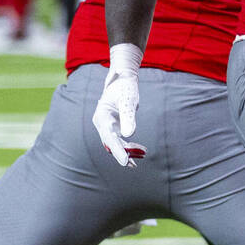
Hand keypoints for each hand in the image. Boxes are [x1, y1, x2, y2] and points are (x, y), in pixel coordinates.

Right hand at [91, 43, 146, 166]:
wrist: (123, 80)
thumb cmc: (125, 88)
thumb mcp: (128, 100)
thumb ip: (128, 117)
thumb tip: (129, 135)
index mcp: (102, 116)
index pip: (109, 137)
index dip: (117, 150)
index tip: (125, 162)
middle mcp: (102, 123)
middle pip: (110, 143)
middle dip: (122, 153)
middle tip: (133, 164)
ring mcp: (107, 126)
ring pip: (115, 144)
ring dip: (127, 151)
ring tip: (142, 154)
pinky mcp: (113, 128)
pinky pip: (120, 141)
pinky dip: (129, 147)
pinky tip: (140, 151)